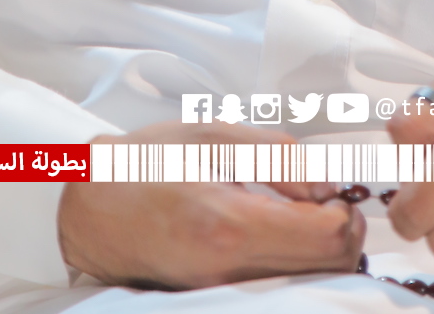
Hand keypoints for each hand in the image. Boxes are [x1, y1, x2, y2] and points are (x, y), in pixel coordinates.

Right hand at [58, 120, 364, 289]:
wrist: (85, 207)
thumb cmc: (144, 162)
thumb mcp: (213, 136)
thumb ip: (279, 158)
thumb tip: (330, 183)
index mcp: (229, 224)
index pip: (327, 239)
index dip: (347, 212)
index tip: (337, 189)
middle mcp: (227, 270)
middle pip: (326, 269)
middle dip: (341, 232)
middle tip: (326, 198)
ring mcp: (218, 291)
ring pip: (304, 280)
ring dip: (318, 247)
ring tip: (299, 207)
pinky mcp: (211, 296)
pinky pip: (274, 281)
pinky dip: (290, 257)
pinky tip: (274, 225)